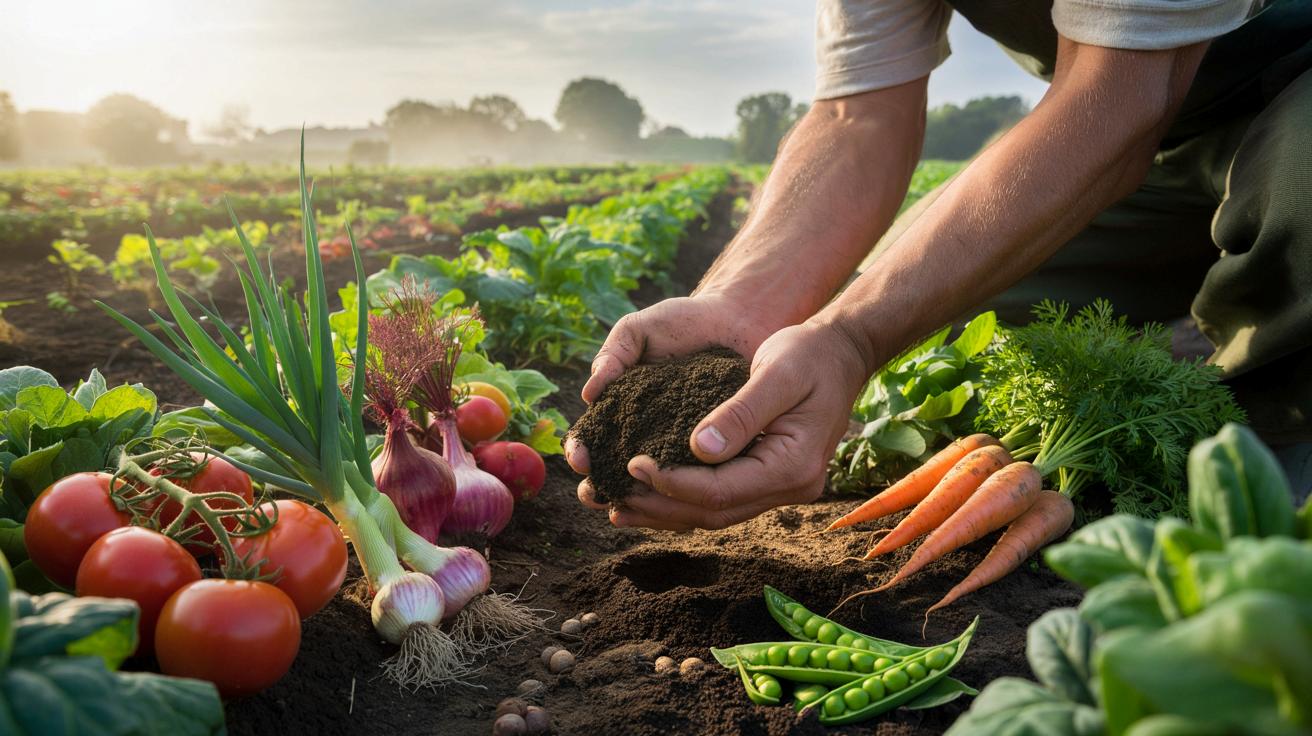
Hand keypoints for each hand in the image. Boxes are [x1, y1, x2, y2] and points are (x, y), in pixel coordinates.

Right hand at [566, 292, 778, 511]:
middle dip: (600, 485)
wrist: (738, 320)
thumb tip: (588, 394)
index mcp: (621, 405)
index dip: (582, 449)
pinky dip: (684, 494)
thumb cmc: (684, 321)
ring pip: (654, 482)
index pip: (593, 435)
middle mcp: (646, 431)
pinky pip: (696, 478)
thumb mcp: (641, 329)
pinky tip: (676, 507)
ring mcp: (679, 444)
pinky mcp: (714, 451)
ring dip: (638, 500)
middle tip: (595, 496)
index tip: (582, 459)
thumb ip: (614, 354)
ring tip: (626, 510)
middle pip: (615, 468)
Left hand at [570, 320, 870, 529]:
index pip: (722, 489)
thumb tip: (697, 450)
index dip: (673, 482)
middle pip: (715, 512)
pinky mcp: (768, 479)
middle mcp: (791, 487)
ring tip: (617, 504)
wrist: (841, 354)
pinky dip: (684, 499)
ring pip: (716, 513)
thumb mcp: (777, 372)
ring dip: (666, 511)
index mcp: (794, 465)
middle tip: (611, 495)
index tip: (632, 463)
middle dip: (661, 506)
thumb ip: (740, 411)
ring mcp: (782, 488)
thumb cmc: (809, 354)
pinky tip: (649, 493)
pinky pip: (722, 499)